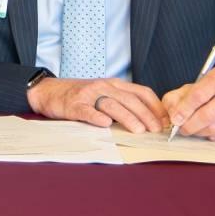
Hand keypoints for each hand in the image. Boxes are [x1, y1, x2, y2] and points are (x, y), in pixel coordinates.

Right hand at [27, 75, 167, 133]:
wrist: (48, 91)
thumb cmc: (80, 96)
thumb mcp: (104, 94)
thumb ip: (123, 103)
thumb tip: (148, 121)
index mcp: (115, 84)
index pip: (142, 92)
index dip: (156, 106)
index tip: (165, 121)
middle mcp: (104, 86)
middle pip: (130, 99)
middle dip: (146, 115)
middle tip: (156, 130)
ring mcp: (89, 95)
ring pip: (112, 104)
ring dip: (127, 118)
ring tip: (138, 131)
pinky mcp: (74, 105)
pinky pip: (87, 111)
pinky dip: (97, 117)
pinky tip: (105, 125)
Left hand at [163, 66, 214, 140]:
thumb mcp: (194, 88)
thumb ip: (177, 98)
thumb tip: (171, 115)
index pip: (199, 94)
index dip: (184, 109)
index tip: (175, 119)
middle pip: (208, 114)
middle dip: (190, 125)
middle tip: (183, 129)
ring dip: (200, 132)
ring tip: (196, 129)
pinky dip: (213, 137)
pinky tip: (211, 130)